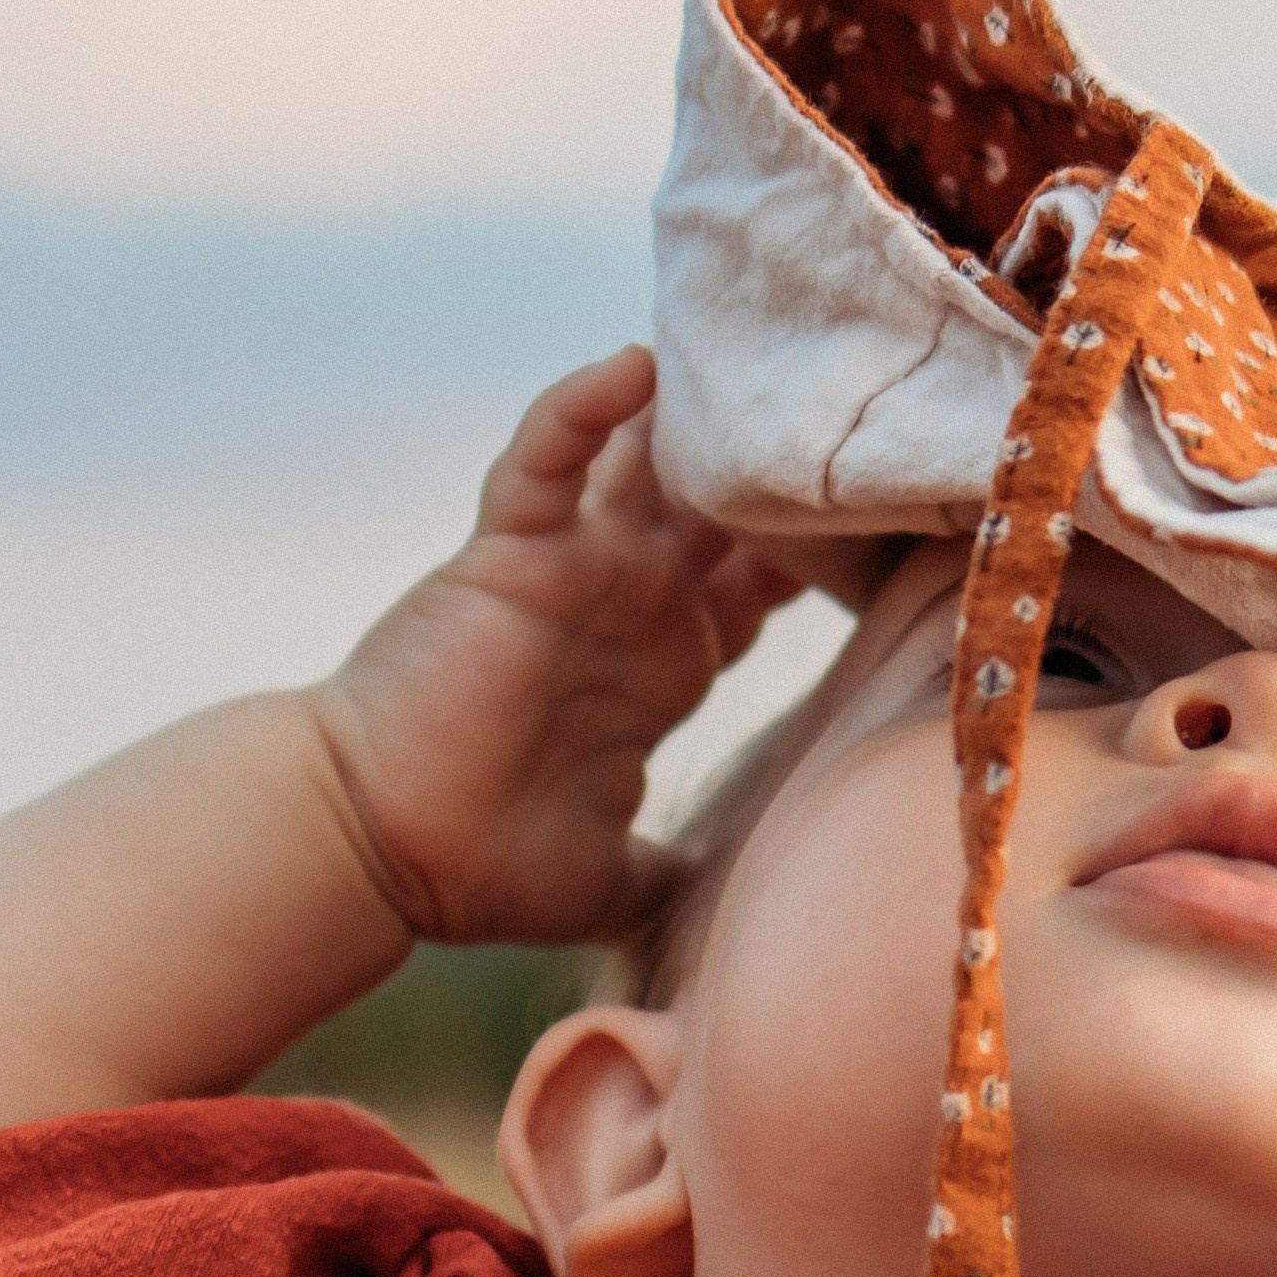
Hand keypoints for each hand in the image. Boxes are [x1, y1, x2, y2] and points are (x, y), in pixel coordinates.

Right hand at [309, 348, 800, 945]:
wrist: (382, 850)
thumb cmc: (486, 865)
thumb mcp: (619, 877)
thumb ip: (684, 875)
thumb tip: (753, 916)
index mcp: (663, 667)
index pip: (760, 593)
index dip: (821, 562)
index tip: (894, 528)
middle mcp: (627, 604)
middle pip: (727, 513)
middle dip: (782, 473)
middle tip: (855, 419)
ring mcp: (571, 569)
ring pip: (647, 464)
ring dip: (694, 417)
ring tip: (762, 360)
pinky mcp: (507, 550)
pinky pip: (546, 458)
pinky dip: (581, 408)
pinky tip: (633, 363)